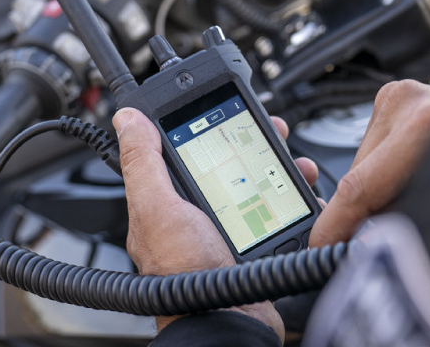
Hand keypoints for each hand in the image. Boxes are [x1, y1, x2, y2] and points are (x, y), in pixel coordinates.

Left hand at [112, 108, 318, 337]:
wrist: (225, 321)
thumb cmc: (186, 274)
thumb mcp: (158, 208)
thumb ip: (143, 163)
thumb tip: (126, 119)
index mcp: (167, 204)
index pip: (183, 153)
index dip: (204, 128)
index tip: (225, 109)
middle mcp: (196, 217)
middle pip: (227, 166)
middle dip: (251, 145)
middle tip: (271, 131)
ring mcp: (228, 232)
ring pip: (257, 187)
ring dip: (279, 171)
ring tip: (295, 163)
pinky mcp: (256, 246)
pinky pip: (278, 215)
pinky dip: (293, 203)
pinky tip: (303, 195)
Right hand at [310, 80, 429, 246]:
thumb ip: (404, 218)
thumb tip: (368, 242)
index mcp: (422, 122)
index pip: (357, 186)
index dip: (334, 225)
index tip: (321, 246)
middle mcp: (407, 101)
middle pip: (359, 176)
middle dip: (366, 212)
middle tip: (384, 236)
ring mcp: (402, 94)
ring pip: (366, 163)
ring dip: (379, 191)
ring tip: (417, 198)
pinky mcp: (399, 97)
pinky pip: (378, 148)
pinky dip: (387, 173)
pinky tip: (412, 179)